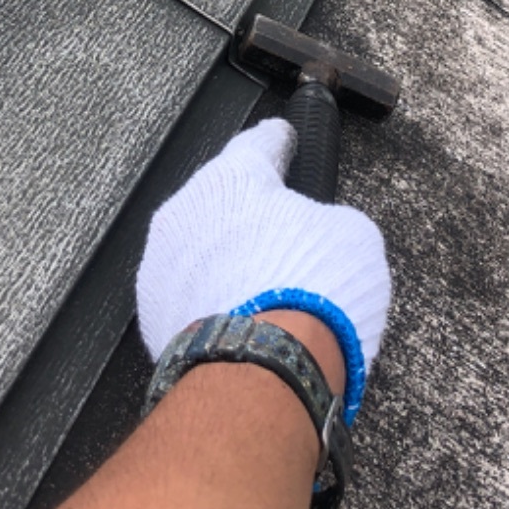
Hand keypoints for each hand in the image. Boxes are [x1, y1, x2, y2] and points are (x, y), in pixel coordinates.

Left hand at [136, 118, 390, 421]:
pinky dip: (213, 299)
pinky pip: (189, 294)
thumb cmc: (310, 295)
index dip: (276, 141)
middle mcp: (186, 212)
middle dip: (250, 214)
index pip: (256, 144)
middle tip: (286, 236)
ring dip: (229, 260)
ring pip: (201, 249)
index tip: (281, 138)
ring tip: (267, 289)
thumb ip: (331, 219)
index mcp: (232, 178)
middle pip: (222, 201)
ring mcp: (162, 265)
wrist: (265, 371)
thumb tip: (324, 232)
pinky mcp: (154, 314)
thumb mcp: (354, 235)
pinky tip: (243, 318)